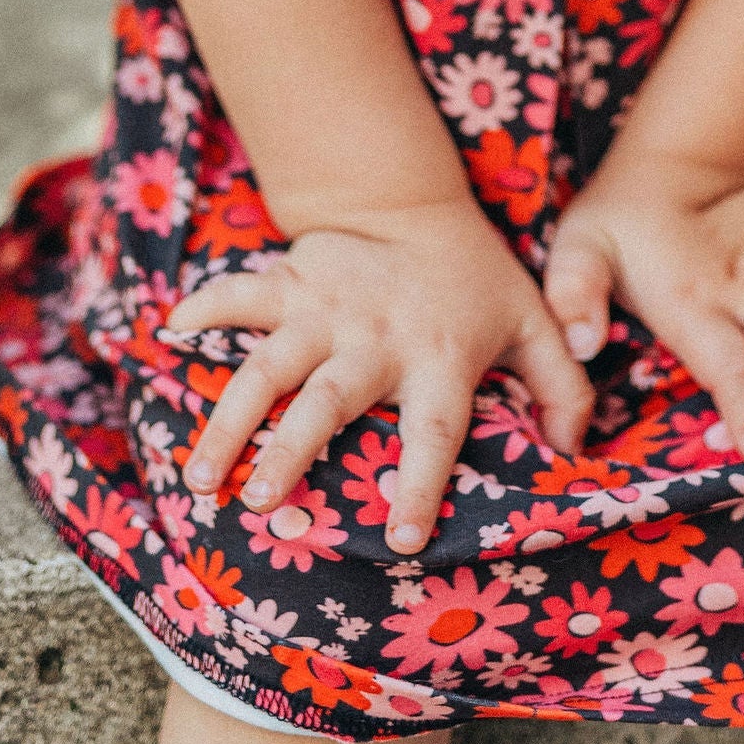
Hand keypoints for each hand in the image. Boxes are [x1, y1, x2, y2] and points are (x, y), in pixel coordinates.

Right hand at [166, 199, 591, 555]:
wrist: (425, 204)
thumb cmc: (479, 285)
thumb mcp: (534, 328)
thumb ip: (563, 389)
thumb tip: (575, 452)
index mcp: (439, 361)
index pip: (434, 432)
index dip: (420, 485)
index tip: (399, 539)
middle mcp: (377, 340)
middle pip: (330, 401)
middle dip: (291, 450)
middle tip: (259, 500)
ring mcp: (328, 307)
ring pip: (270, 364)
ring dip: (232, 417)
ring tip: (201, 474)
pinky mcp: (293, 279)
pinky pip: (242, 292)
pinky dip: (204, 308)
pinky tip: (168, 332)